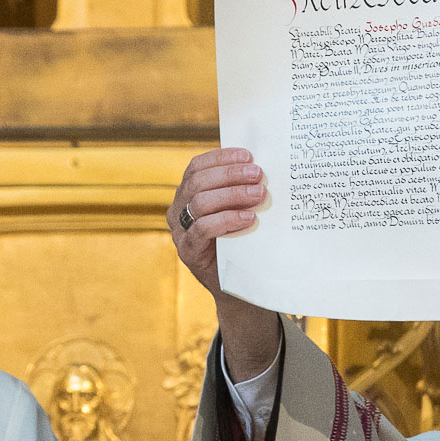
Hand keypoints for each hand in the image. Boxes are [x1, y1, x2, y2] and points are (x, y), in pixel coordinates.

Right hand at [169, 148, 281, 377]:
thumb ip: (240, 189)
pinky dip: (227, 219)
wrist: (238, 286)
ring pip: (200, 202)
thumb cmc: (240, 241)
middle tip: (258, 174)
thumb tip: (261, 164)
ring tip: (259, 195)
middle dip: (230, 174)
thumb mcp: (238, 209)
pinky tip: (248, 218)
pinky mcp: (188, 251)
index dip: (221, 157)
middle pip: (198, 181)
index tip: (248, 154)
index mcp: (187, 194)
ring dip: (232, 194)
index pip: (197, 166)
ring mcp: (180, 232)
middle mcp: (178, 210)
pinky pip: (203, 228)